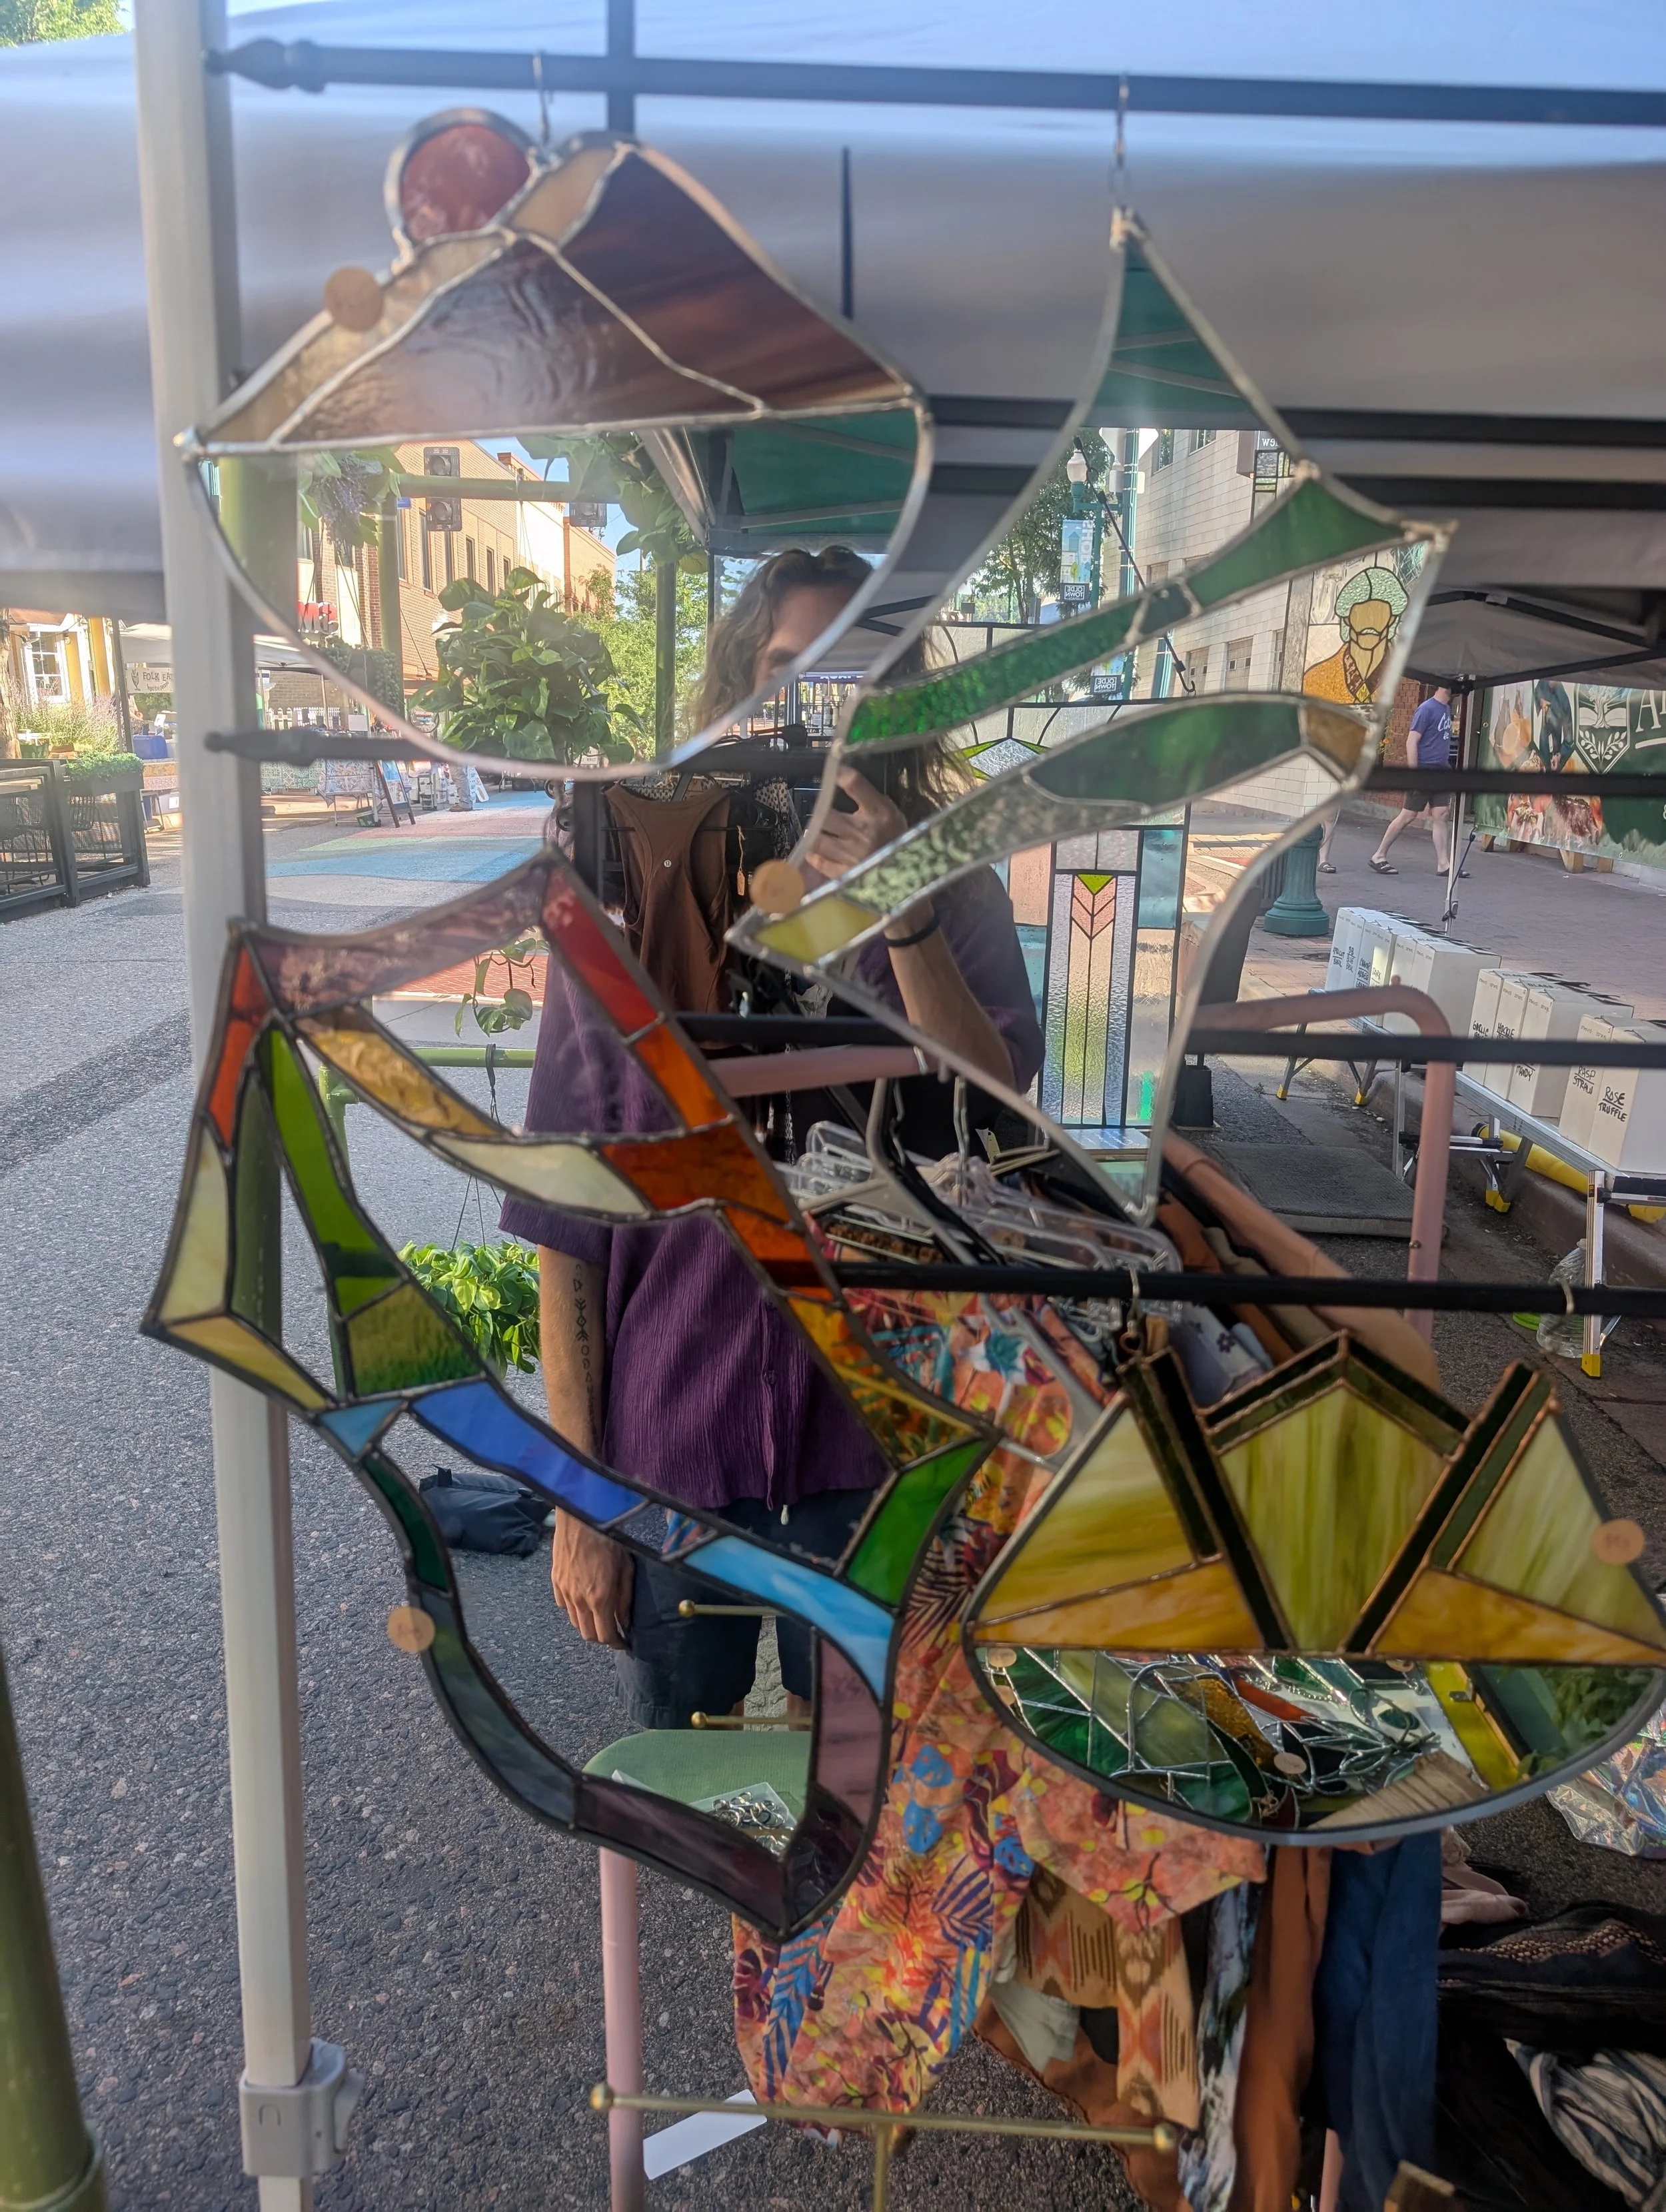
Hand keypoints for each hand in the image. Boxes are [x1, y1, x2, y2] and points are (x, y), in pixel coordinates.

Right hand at [550, 1511, 633, 1647]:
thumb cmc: (608, 1538)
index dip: (617, 1643)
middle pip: (588, 1635)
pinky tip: (583, 1599)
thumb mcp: (626, 1568)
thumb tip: (625, 1621)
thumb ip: (625, 1598)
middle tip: (613, 1631)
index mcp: (600, 1598)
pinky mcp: (555, 1581)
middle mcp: (579, 1599)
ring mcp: (564, 1591)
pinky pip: (564, 1606)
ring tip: (599, 1615)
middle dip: (602, 1638)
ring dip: (588, 1624)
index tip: (625, 1642)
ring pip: (575, 1622)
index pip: (606, 1635)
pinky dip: (574, 1610)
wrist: (581, 1517)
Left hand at [808, 767, 906, 880]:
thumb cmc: (897, 840)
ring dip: (814, 834)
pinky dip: (814, 855)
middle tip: (819, 813)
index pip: (855, 784)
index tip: (832, 771)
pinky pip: (818, 861)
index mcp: (879, 814)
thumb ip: (872, 801)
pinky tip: (817, 851)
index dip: (839, 773)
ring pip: (817, 840)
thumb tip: (844, 782)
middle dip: (819, 813)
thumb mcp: (892, 815)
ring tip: (817, 832)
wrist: (908, 877)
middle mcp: (863, 833)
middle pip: (825, 815)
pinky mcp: (843, 875)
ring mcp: (851, 855)